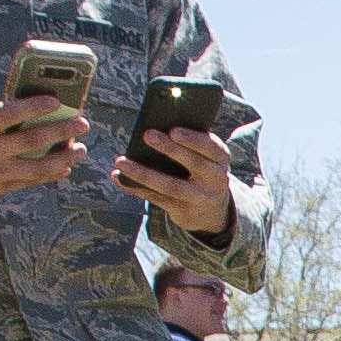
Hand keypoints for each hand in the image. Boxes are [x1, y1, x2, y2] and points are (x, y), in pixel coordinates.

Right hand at [0, 94, 87, 200]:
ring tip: (80, 150)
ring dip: (64, 158)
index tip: (57, 101)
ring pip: (38, 166)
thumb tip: (25, 108)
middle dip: (62, 131)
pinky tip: (63, 168)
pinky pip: (30, 181)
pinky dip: (49, 174)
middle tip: (82, 124)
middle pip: (33, 139)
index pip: (12, 112)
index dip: (36, 106)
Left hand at [113, 123, 235, 239]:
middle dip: (170, 149)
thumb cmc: (200, 170)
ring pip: (171, 186)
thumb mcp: (205, 157)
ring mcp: (199, 197)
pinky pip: (156, 198)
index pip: (212, 148)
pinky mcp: (183, 211)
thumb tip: (153, 129)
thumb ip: (189, 143)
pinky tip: (119, 177)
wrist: (211, 209)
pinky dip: (136, 187)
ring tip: (122, 161)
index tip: (173, 130)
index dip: (193, 140)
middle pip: (194, 164)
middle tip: (147, 135)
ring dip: (144, 173)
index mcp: (221, 159)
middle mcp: (215, 179)